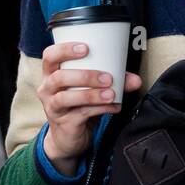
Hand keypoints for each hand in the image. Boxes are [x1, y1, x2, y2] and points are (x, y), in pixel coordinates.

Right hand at [38, 42, 141, 175]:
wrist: (69, 136)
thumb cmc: (78, 104)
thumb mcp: (92, 88)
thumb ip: (113, 81)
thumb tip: (136, 80)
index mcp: (52, 73)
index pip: (50, 56)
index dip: (64, 50)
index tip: (86, 48)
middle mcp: (47, 89)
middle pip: (59, 77)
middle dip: (85, 76)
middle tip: (108, 78)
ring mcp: (53, 107)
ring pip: (66, 97)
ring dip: (92, 94)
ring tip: (111, 94)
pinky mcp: (64, 123)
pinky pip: (80, 114)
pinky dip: (100, 109)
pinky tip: (114, 106)